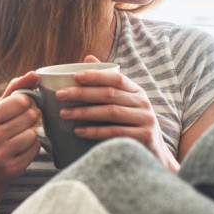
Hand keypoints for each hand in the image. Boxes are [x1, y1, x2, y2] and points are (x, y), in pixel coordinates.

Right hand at [0, 72, 42, 189]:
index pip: (21, 101)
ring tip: (18, 139)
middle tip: (19, 126)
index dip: (26, 104)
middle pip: (30, 117)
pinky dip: (32, 149)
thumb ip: (15, 90)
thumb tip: (35, 73)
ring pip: (33, 134)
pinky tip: (20, 151)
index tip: (20, 109)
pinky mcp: (11, 169)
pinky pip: (35, 150)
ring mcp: (0, 155)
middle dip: (29, 120)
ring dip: (30, 135)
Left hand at [56, 55, 178, 171]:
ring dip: (85, 112)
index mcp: (136, 92)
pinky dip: (95, 131)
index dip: (95, 75)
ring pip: (111, 112)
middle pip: (110, 94)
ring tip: (64, 114)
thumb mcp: (123, 103)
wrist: (153, 156)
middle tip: (60, 95)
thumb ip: (107, 83)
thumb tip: (88, 58)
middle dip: (82, 93)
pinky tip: (79, 131)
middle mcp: (143, 103)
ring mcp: (145, 120)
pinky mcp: (143, 137)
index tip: (74, 76)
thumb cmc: (132, 126)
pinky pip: (115, 132)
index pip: (116, 77)